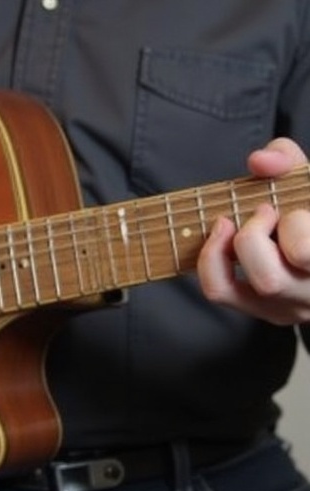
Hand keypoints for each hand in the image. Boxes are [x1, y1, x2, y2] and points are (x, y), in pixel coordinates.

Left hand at [197, 137, 309, 324]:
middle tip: (260, 214)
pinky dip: (210, 261)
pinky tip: (222, 240)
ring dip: (225, 250)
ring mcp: (286, 308)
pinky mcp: (262, 311)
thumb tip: (259, 161)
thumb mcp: (306, 182)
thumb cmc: (309, 210)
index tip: (278, 207)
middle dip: (251, 238)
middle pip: (266, 280)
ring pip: (231, 291)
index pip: (303, 253)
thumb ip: (288, 160)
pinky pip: (218, 291)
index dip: (290, 224)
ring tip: (239, 227)